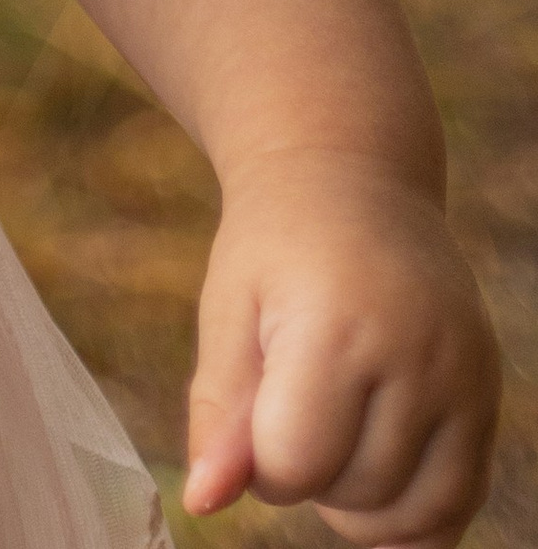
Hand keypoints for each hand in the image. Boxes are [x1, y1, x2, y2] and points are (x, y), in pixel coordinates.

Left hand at [184, 152, 498, 544]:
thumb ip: (218, 412)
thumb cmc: (275, 248)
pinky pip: (458, 506)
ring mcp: (466, 378)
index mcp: (337, 326)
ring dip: (357, 500)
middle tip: (292, 401)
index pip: (293, 464)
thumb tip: (204, 502)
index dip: (255, 459)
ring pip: (406, 515)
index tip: (249, 407)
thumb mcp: (227, 310)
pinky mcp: (490, 396)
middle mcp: (417, 354)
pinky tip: (377, 471)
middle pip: (351, 494)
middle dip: (307, 472)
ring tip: (333, 428)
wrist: (351, 180)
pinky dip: (413, 515)